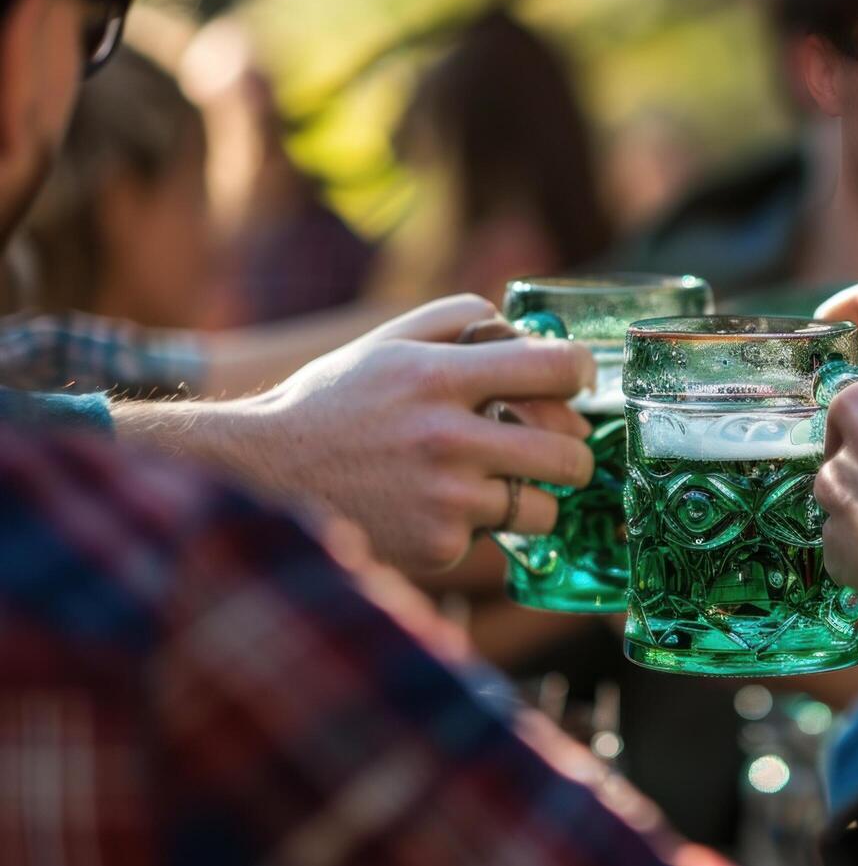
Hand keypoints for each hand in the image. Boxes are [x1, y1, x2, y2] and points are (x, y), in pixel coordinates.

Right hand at [231, 295, 595, 572]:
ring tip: (499, 483)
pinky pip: (494, 538)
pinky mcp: (437, 546)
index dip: (580, 372)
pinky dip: (478, 526)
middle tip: (555, 449)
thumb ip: (461, 319)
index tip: (577, 379)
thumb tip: (529, 332)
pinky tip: (440, 508)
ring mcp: (444, 500)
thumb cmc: (338, 402)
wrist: (268, 473)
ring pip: (545, 509)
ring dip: (532, 497)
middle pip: (569, 454)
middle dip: (571, 451)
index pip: (553, 370)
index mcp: (439, 378)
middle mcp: (447, 439)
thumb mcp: (390, 342)